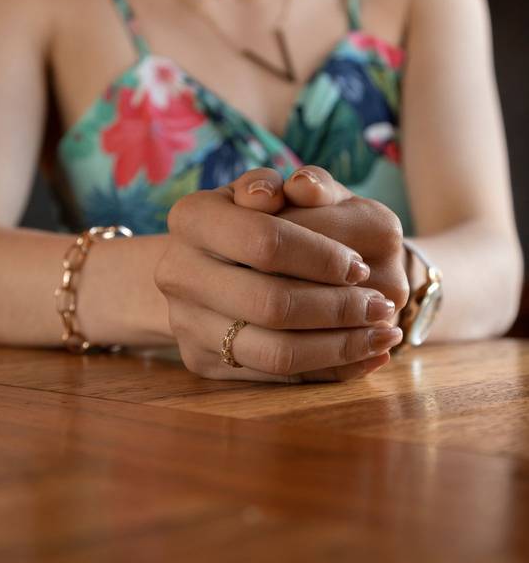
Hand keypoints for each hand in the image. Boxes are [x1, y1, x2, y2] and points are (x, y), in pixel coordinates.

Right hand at [155, 168, 406, 382]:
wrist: (213, 261)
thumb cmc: (267, 218)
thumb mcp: (293, 191)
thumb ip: (308, 183)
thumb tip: (305, 189)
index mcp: (193, 216)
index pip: (266, 243)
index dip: (322, 259)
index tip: (361, 267)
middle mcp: (177, 269)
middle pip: (271, 303)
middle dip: (339, 308)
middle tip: (382, 307)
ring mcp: (185, 321)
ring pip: (275, 353)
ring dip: (341, 348)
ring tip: (384, 337)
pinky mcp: (203, 362)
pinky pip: (274, 379)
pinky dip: (328, 370)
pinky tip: (364, 357)